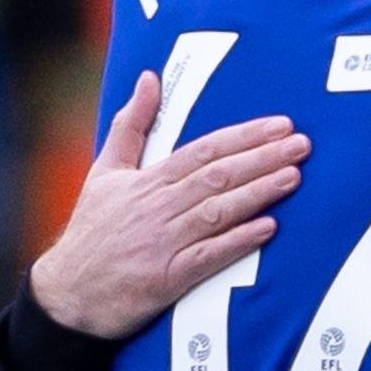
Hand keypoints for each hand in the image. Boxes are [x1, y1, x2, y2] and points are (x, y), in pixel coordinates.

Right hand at [30, 72, 308, 340]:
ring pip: (218, 211)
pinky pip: (208, 256)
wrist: (68, 292)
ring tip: (293, 177)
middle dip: (262, 158)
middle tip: (301, 145)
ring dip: (258, 193)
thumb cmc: (91, 229)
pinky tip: (267, 228)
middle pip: (217, 176)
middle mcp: (158, 207)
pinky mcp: (167, 278)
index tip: (279, 125)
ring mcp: (164, 243)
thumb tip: (149, 78)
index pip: (204, 150)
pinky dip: (238, 241)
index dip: (244, 137)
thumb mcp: (105, 171)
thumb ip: (130, 125)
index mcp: (147, 180)